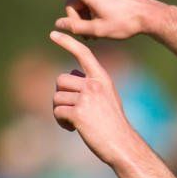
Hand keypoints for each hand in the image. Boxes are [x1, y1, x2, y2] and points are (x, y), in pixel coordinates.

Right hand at [28, 0, 171, 38]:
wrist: (152, 15)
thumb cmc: (127, 24)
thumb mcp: (99, 30)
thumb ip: (76, 28)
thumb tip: (58, 25)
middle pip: (73, 3)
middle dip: (76, 19)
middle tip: (88, 36)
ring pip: (85, 4)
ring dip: (86, 18)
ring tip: (98, 34)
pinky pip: (96, 2)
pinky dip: (95, 14)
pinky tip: (107, 26)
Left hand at [50, 31, 142, 165]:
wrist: (122, 144)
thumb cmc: (113, 124)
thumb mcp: (107, 98)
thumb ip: (90, 86)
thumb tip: (68, 78)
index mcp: (102, 79)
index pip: (84, 55)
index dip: (68, 43)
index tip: (54, 33)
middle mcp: (94, 85)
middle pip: (61, 80)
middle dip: (61, 95)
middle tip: (72, 109)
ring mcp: (87, 99)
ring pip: (57, 97)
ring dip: (60, 111)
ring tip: (73, 121)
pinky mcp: (78, 113)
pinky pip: (58, 112)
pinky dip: (61, 122)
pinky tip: (72, 129)